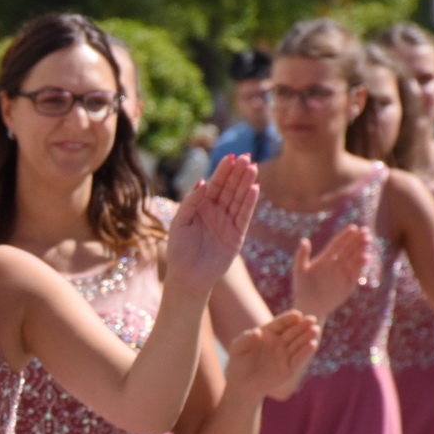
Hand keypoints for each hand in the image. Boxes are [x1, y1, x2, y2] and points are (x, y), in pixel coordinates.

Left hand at [165, 154, 258, 290]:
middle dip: (238, 173)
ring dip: (246, 184)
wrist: (187, 277)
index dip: (223, 171)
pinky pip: (244, 216)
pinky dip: (249, 203)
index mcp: (201, 207)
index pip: (214, 184)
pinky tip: (255, 189)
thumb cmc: (179, 251)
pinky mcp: (236, 236)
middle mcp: (216, 212)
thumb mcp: (179, 223)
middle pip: (229, 188)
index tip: (231, 156)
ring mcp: (227, 223)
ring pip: (238, 199)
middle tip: (247, 157)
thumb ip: (190, 202)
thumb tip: (202, 181)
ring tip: (254, 168)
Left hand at [225, 311, 320, 400]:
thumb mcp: (237, 348)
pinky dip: (306, 352)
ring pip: (299, 343)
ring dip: (307, 336)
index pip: (280, 323)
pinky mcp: (290, 367)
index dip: (289, 318)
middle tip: (312, 319)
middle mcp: (280, 342)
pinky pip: (299, 358)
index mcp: (269, 333)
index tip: (297, 314)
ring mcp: (286, 354)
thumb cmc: (239, 363)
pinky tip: (312, 344)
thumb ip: (245, 339)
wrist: (242, 384)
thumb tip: (257, 332)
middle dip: (302, 325)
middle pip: (293, 331)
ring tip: (314, 330)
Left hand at [291, 226, 369, 318]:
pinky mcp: (348, 284)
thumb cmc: (301, 288)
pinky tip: (366, 257)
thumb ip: (301, 255)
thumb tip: (304, 239)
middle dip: (357, 240)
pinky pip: (356, 273)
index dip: (345, 236)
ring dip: (361, 250)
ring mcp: (343, 274)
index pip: (337, 244)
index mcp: (325, 259)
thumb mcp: (299, 270)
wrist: (309, 306)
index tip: (353, 227)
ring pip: (354, 259)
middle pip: (348, 249)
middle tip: (365, 231)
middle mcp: (336, 264)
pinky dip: (361, 265)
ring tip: (367, 242)